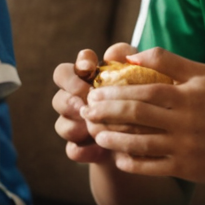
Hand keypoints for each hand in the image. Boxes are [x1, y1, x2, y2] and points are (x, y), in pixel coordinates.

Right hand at [52, 43, 146, 167]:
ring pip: (61, 125)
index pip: (65, 71)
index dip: (72, 70)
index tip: (89, 68)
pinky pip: (72, 150)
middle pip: (58, 98)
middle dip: (70, 99)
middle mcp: (73, 102)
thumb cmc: (142, 97)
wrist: (147, 137)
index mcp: (83, 82)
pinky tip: (99, 151)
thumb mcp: (142, 75)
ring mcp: (75, 126)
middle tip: (85, 102)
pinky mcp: (81, 148)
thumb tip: (112, 53)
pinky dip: (84, 150)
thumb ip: (128, 58)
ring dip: (75, 126)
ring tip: (93, 128)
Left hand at [79, 47, 204, 185]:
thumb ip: (170, 61)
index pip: (143, 90)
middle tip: (86, 110)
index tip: (95, 92)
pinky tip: (118, 157)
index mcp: (189, 96)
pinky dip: (132, 163)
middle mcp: (187, 122)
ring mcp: (187, 148)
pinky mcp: (189, 169)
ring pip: (140, 143)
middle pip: (137, 115)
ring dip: (113, 138)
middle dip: (107, 112)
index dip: (115, 91)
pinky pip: (153, 168)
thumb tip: (131, 56)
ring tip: (96, 132)